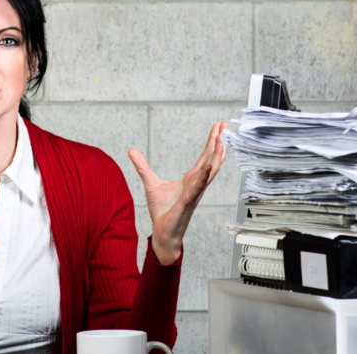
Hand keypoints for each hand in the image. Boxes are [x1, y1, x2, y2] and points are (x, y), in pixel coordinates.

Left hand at [128, 121, 227, 264]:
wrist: (162, 232)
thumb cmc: (162, 211)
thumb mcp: (151, 183)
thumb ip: (142, 167)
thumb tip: (131, 151)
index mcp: (191, 179)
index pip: (204, 156)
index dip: (212, 141)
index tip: (219, 127)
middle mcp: (197, 184)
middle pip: (211, 159)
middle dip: (218, 142)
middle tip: (225, 125)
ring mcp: (195, 192)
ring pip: (210, 171)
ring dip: (216, 156)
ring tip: (221, 140)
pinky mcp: (188, 202)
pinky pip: (198, 188)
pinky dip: (204, 177)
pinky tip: (208, 166)